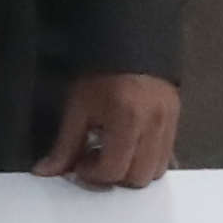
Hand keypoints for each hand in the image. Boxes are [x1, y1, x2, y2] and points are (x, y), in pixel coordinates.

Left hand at [36, 70, 180, 189]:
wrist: (128, 44)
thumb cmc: (99, 74)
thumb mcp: (77, 108)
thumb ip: (64, 145)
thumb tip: (45, 171)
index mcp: (126, 120)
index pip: (113, 169)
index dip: (92, 174)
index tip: (79, 164)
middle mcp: (153, 125)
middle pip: (138, 177)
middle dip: (114, 177)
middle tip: (96, 160)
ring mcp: (169, 124)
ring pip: (156, 171)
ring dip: (133, 171)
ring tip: (115, 153)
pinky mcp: (177, 121)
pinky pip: (167, 157)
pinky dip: (148, 161)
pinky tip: (131, 148)